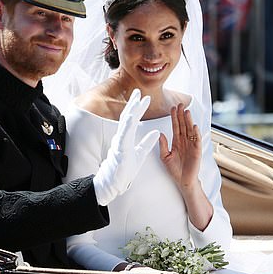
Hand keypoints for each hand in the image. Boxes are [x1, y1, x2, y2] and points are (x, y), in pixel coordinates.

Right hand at [93, 89, 159, 205]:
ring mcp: (120, 143)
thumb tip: (157, 132)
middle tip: (138, 91)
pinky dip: (127, 125)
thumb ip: (148, 142)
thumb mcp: (140, 153)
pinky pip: (124, 135)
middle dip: (133, 104)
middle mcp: (121, 137)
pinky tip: (131, 117)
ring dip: (131, 111)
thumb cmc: (125, 169)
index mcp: (126, 137)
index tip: (144, 98)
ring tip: (136, 100)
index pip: (133, 120)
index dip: (138, 108)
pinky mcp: (120, 150)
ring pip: (125, 124)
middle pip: (127, 117)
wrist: (115, 182)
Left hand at [159, 104, 200, 188]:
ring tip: (187, 111)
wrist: (183, 181)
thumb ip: (163, 145)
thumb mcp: (165, 157)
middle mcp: (184, 141)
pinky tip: (194, 126)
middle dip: (181, 115)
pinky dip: (196, 133)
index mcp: (176, 142)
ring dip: (189, 121)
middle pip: (183, 125)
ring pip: (190, 130)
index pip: (175, 126)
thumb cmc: (174, 170)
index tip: (172, 108)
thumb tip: (160, 133)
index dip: (174, 117)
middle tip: (180, 104)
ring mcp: (191, 145)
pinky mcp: (197, 151)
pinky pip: (197, 140)